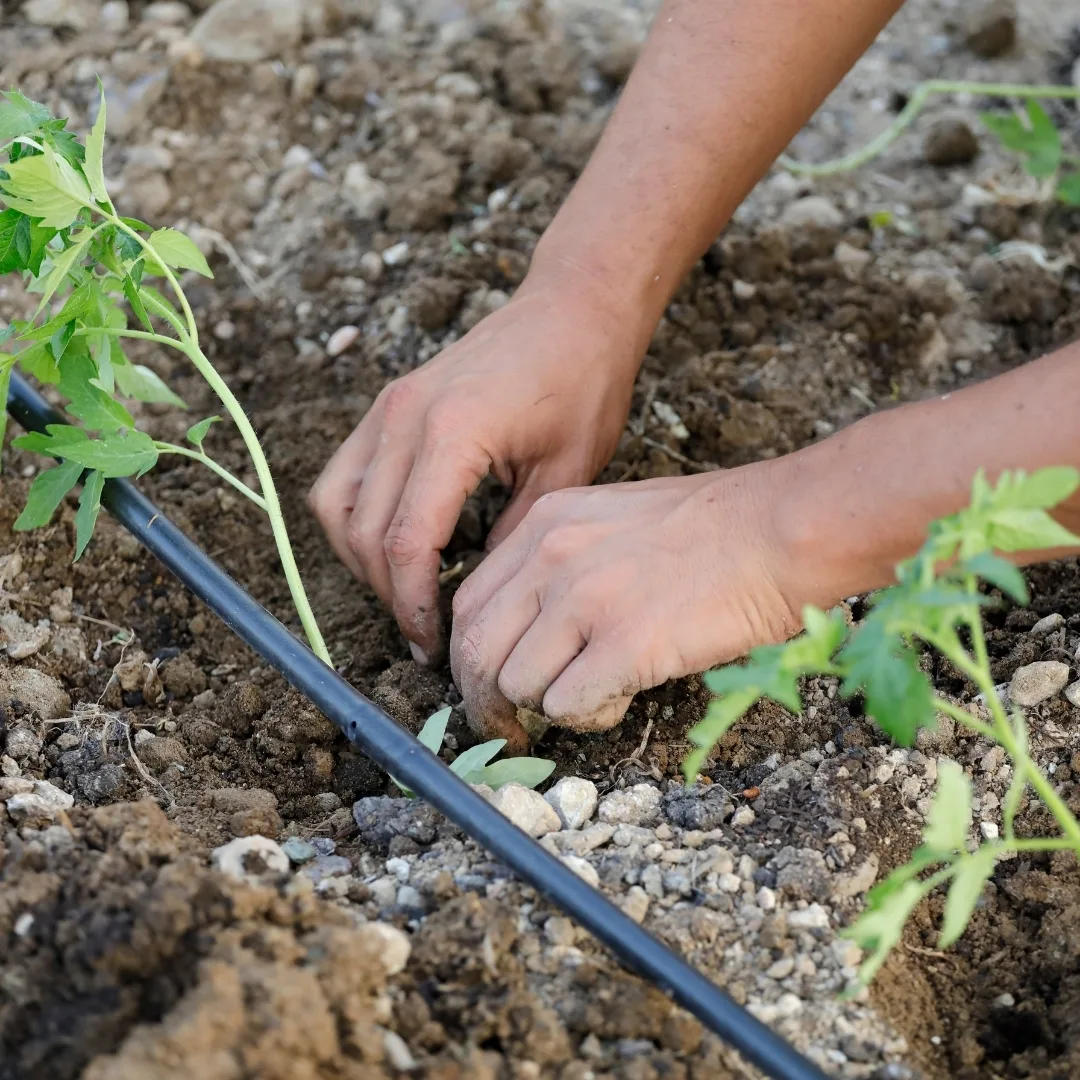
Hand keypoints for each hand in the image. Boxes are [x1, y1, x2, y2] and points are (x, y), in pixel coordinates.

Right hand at [308, 270, 644, 662]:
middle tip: (425, 629)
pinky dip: (354, 519)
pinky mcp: (386, 404)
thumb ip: (516, 537)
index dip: (412, 603)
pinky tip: (394, 542)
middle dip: (389, 593)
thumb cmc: (583, 383)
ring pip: (335, 506)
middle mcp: (403, 417)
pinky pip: (342, 474)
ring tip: (406, 591)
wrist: (571, 310)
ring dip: (362, 559)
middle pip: (364, 532)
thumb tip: (478, 595)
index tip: (433, 641)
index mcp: (453, 434)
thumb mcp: (568, 472)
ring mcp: (387, 407)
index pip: (407, 542)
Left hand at [449, 465, 803, 751]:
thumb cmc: (712, 528)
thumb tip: (529, 628)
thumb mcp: (610, 518)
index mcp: (544, 525)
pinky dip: (585, 718)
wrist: (778, 530)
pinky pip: (566, 705)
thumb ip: (558, 563)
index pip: (469, 605)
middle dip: (484, 702)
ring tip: (592, 699)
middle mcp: (552, 559)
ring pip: (515, 684)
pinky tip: (619, 700)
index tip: (488, 687)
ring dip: (545, 708)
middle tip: (509, 728)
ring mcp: (585, 600)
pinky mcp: (626, 643)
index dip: (469, 659)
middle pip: (475, 650)